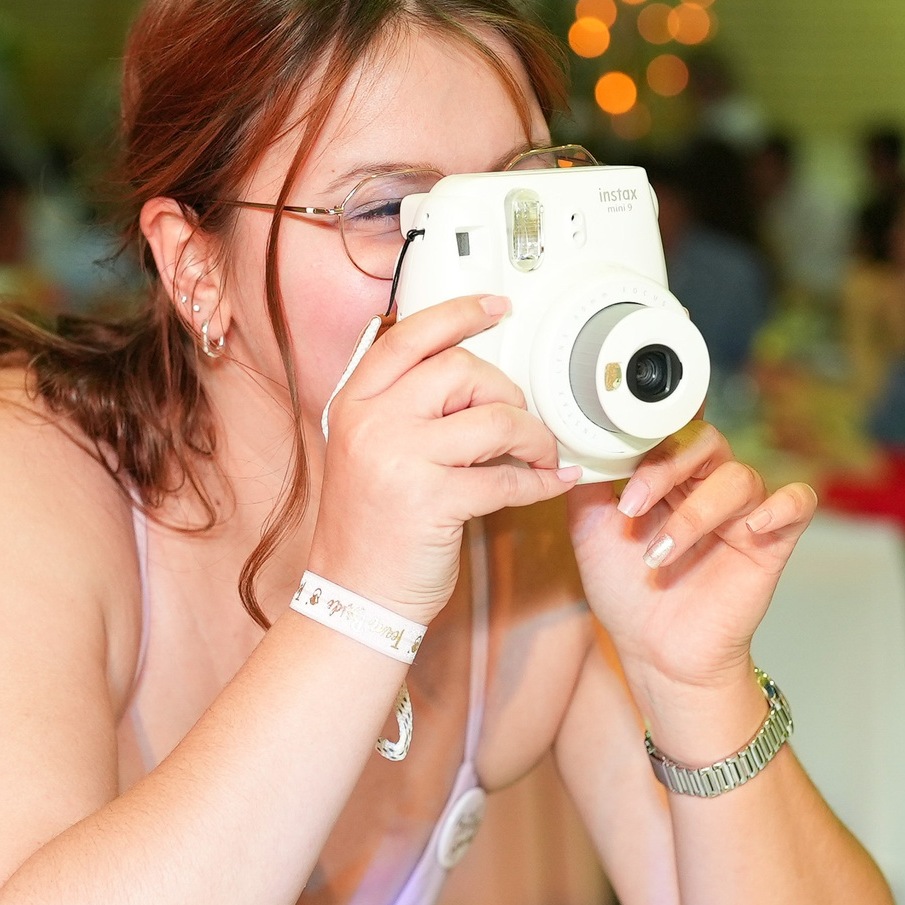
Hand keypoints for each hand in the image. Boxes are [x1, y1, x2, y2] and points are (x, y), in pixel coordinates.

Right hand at [308, 296, 583, 623]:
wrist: (354, 596)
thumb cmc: (371, 529)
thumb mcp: (370, 452)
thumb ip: (406, 409)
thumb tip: (480, 380)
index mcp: (353, 404)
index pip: (409, 337)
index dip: (458, 314)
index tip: (497, 308)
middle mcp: (371, 424)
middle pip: (462, 371)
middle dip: (508, 392)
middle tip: (522, 419)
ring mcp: (399, 460)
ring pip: (494, 419)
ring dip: (534, 437)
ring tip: (542, 455)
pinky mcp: (431, 502)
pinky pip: (507, 479)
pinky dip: (540, 482)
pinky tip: (550, 484)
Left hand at [568, 421, 816, 736]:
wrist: (654, 653)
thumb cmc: (627, 593)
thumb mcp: (591, 531)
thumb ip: (588, 483)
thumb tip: (579, 441)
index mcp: (670, 477)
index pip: (669, 429)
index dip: (645, 440)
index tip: (613, 471)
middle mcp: (707, 487)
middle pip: (706, 441)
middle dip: (666, 466)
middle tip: (632, 506)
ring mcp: (741, 513)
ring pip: (739, 478)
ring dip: (695, 513)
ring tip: (660, 555)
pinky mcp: (771, 544)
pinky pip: (798, 504)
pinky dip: (782, 505)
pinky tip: (753, 526)